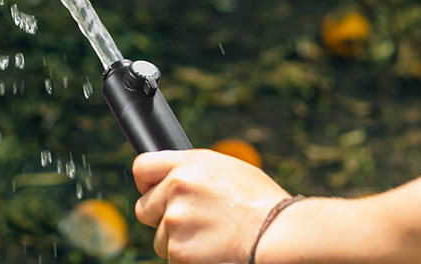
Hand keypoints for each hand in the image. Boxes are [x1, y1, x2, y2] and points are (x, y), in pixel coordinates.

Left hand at [134, 149, 290, 262]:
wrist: (277, 234)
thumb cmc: (261, 203)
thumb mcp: (229, 170)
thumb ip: (193, 172)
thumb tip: (172, 179)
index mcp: (188, 165)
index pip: (142, 167)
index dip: (147, 182)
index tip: (152, 191)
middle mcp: (176, 189)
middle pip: (145, 209)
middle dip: (163, 217)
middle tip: (193, 223)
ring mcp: (175, 222)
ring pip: (161, 239)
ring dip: (179, 242)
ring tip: (211, 239)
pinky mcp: (178, 252)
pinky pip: (173, 259)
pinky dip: (189, 260)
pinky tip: (212, 252)